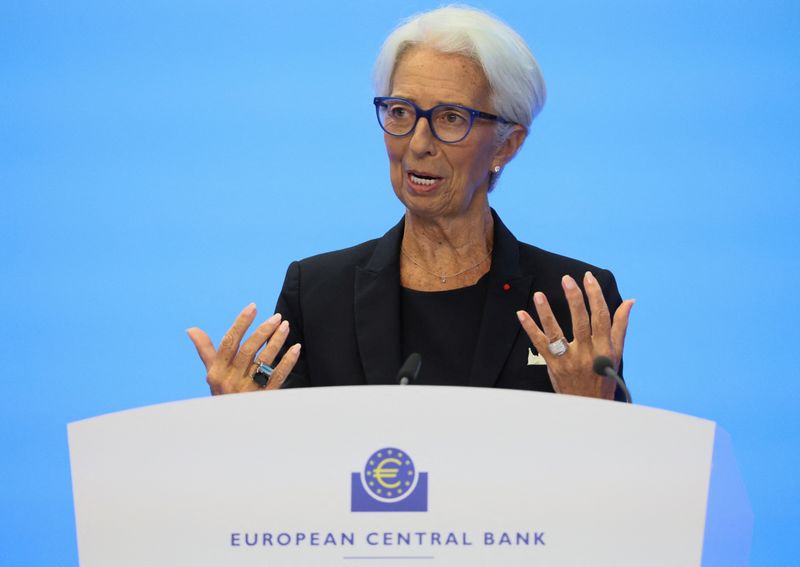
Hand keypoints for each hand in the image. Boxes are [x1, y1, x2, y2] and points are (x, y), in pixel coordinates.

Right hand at [186, 303, 301, 394]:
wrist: (230, 426)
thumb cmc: (222, 394)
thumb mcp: (211, 374)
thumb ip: (205, 350)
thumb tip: (191, 329)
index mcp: (217, 371)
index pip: (229, 342)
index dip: (241, 323)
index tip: (253, 307)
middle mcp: (231, 380)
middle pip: (249, 350)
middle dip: (263, 331)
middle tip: (277, 317)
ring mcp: (248, 390)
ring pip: (265, 361)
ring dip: (276, 341)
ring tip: (285, 326)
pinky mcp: (264, 397)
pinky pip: (278, 376)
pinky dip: (288, 362)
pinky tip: (295, 348)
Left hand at [516, 271, 633, 399]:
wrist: (590, 406)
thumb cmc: (604, 377)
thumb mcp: (616, 354)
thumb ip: (620, 326)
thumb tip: (629, 301)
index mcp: (604, 348)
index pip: (601, 317)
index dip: (595, 296)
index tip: (588, 278)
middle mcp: (587, 353)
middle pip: (581, 322)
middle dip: (575, 299)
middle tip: (567, 280)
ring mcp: (569, 360)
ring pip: (557, 333)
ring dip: (546, 313)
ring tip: (539, 295)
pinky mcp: (553, 366)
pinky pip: (540, 345)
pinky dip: (530, 329)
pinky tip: (521, 314)